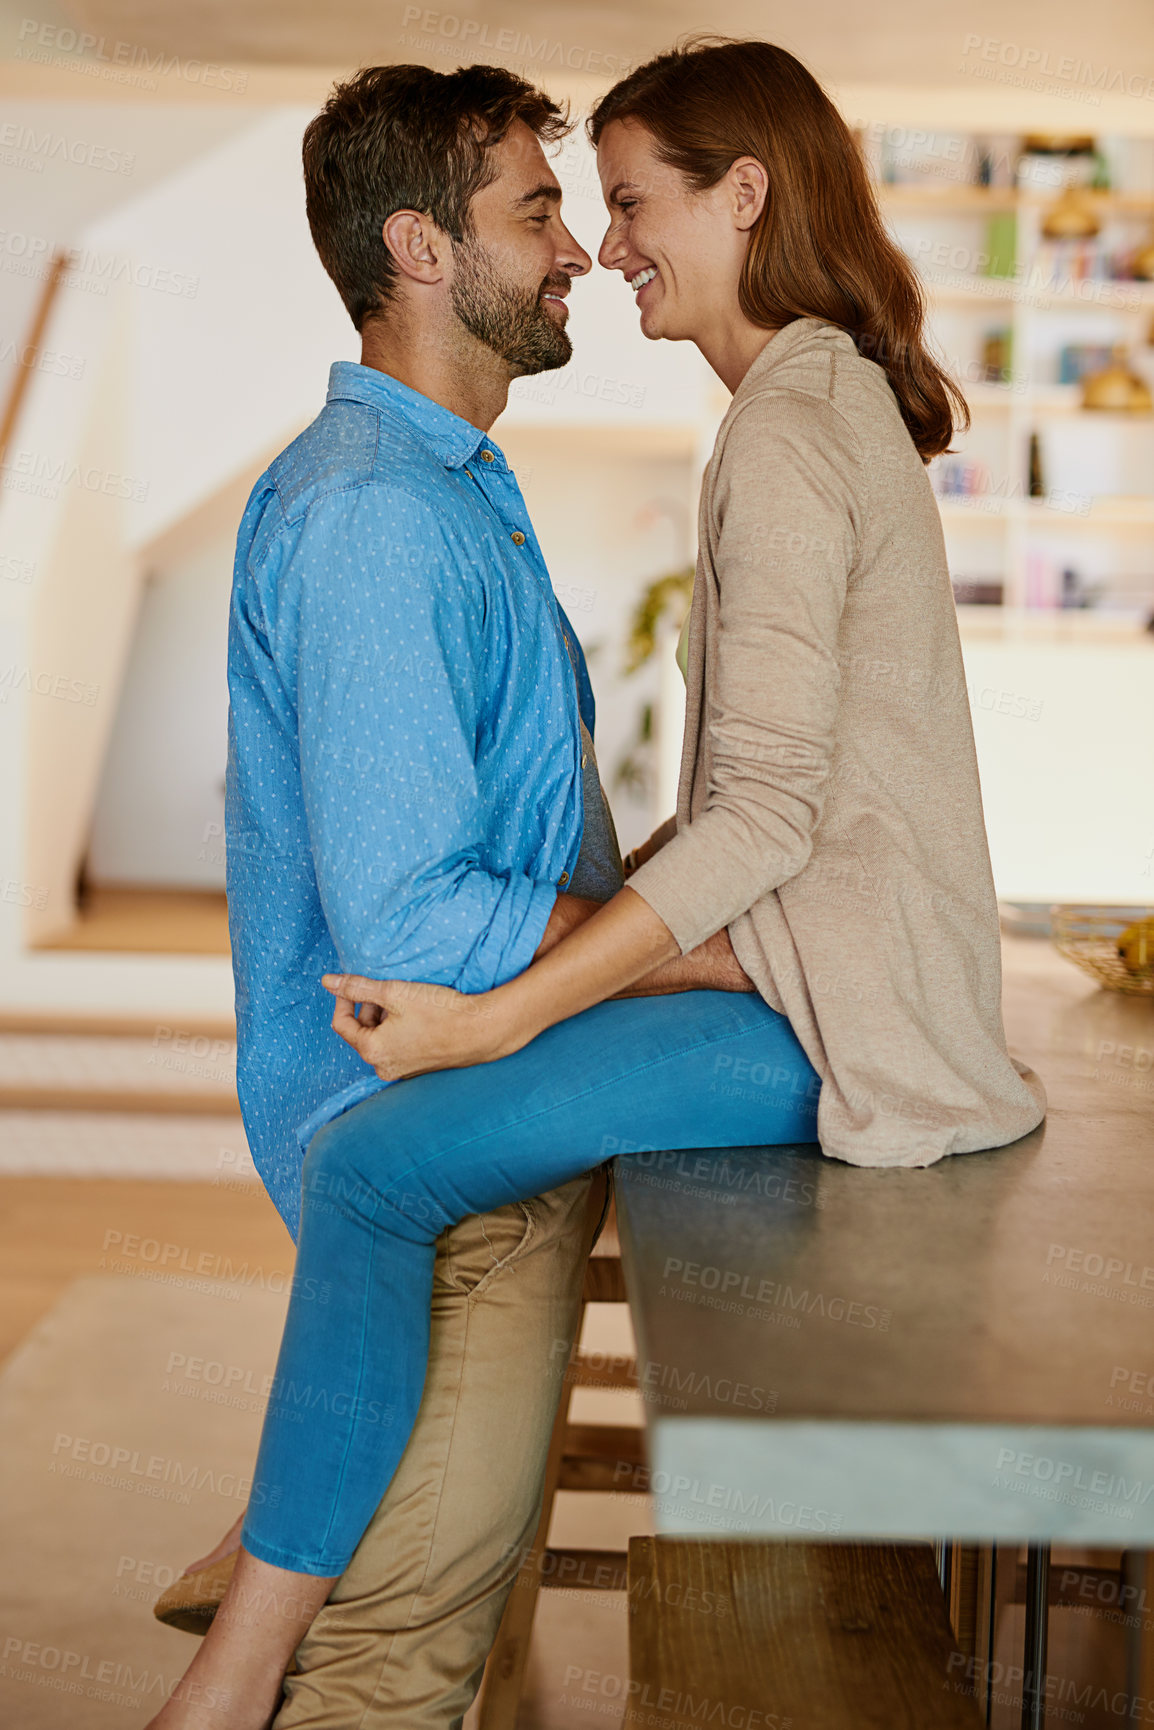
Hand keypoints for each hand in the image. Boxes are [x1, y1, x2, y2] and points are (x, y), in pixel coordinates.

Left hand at [321, 974, 512, 1080]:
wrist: (481, 1030)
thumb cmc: (439, 1012)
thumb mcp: (394, 992)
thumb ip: (357, 987)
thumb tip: (327, 981)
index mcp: (372, 1051)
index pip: (341, 1024)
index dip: (343, 999)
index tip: (354, 983)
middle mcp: (383, 1066)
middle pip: (362, 1032)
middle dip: (369, 1008)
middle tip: (388, 989)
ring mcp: (402, 1070)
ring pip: (380, 1038)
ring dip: (385, 1018)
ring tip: (406, 1001)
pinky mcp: (417, 1068)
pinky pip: (397, 1046)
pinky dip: (400, 1029)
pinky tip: (418, 1015)